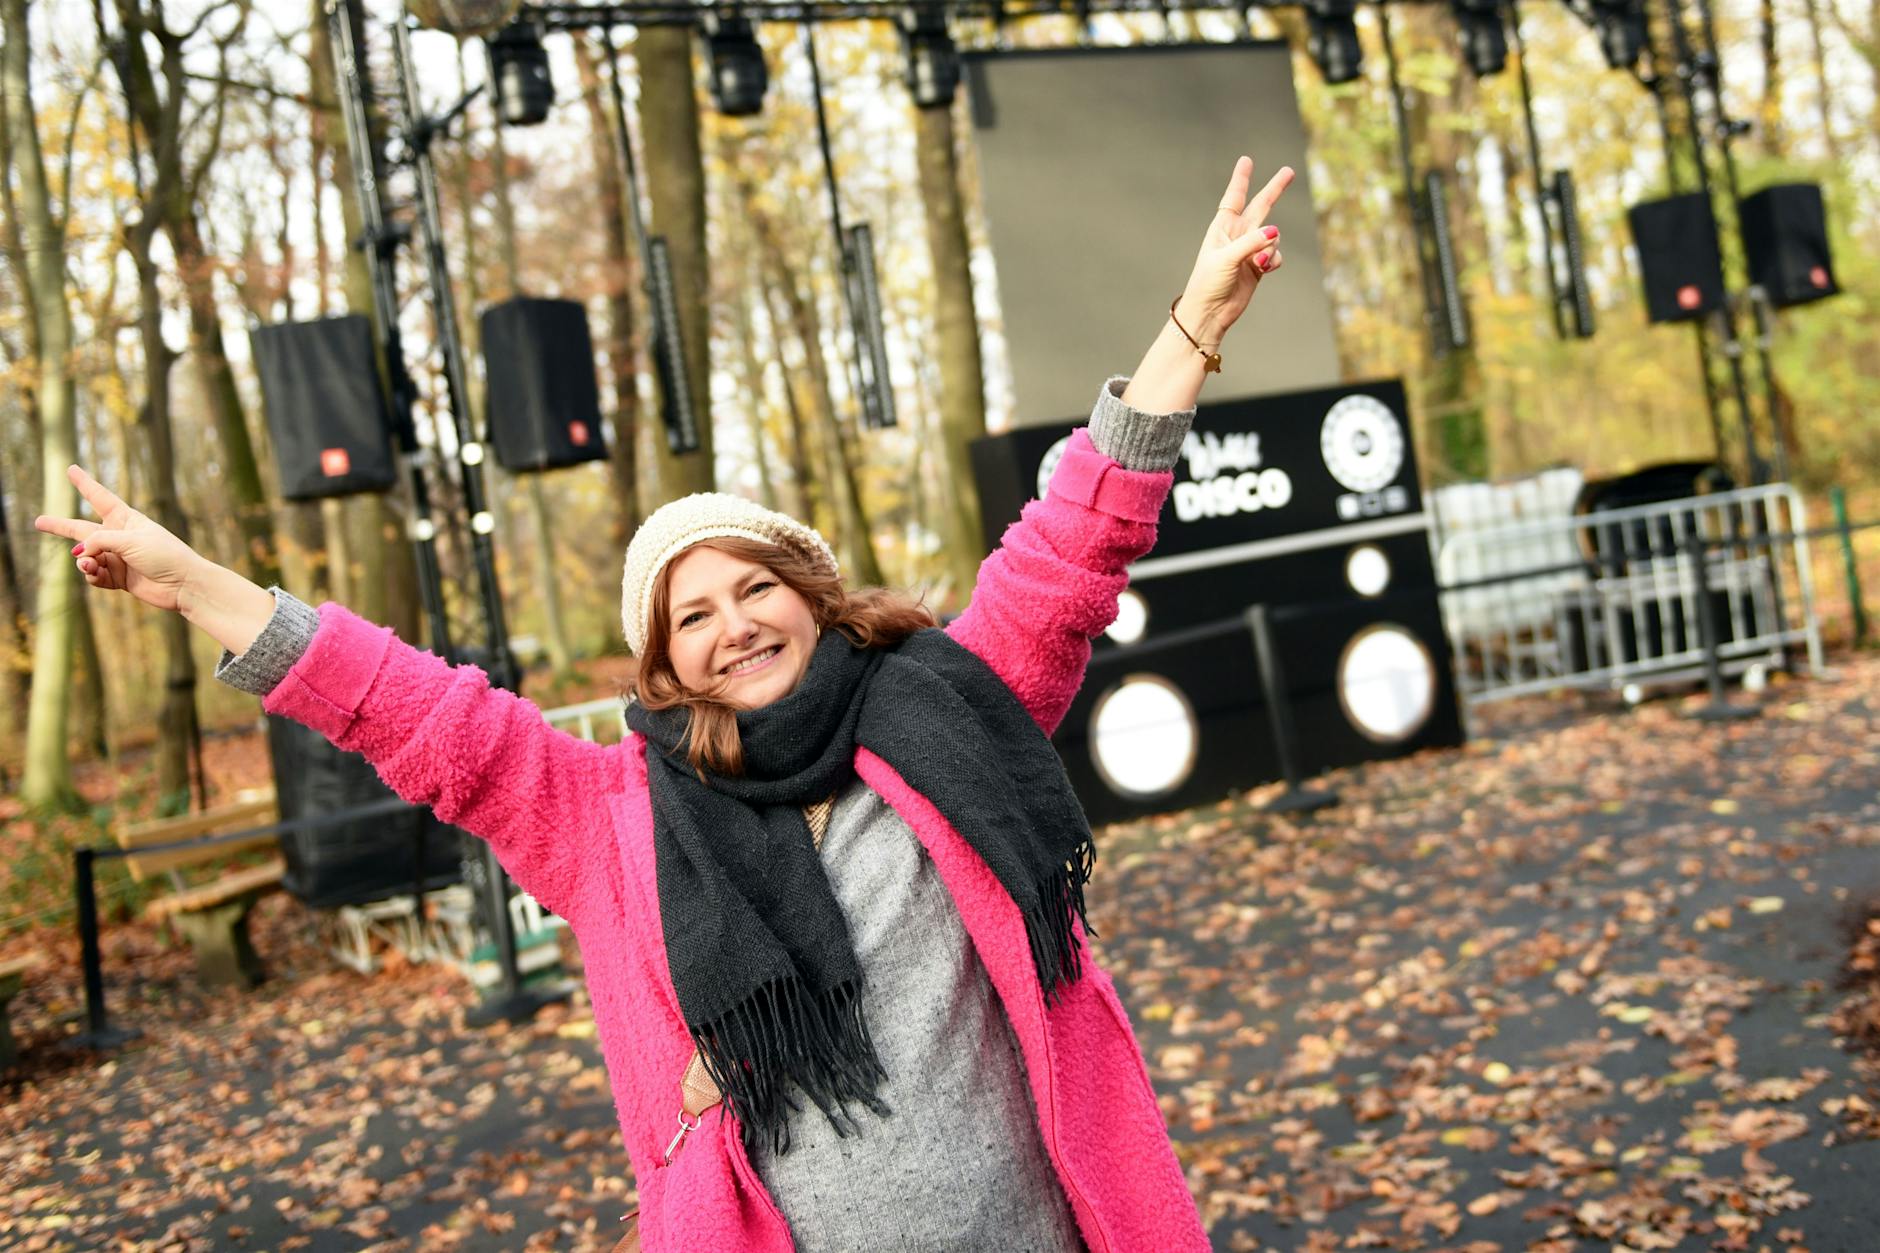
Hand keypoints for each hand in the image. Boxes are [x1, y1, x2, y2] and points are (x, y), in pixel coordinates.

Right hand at [33, 464, 206, 614]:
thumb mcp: (130, 540)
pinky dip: (92, 575)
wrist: (184, 584)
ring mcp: (118, 558)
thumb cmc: (165, 555)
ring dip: (83, 561)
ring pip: (86, 556)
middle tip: (38, 521)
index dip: (85, 483)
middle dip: (60, 526)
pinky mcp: (119, 578)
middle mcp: (119, 537)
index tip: (71, 469)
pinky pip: (95, 576)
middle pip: (82, 529)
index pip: (100, 497)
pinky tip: (94, 574)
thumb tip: (79, 554)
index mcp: (126, 519)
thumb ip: (99, 541)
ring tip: (88, 564)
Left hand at [1176, 156, 1293, 344]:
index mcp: (1222, 227)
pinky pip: (1275, 255)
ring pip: (1272, 236)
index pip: (1234, 197)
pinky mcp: (1258, 266)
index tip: (1246, 160)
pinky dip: (1273, 260)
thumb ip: (1251, 242)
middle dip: (1274, 189)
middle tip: (1288, 172)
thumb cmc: (1208, 283)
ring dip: (1270, 246)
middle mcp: (1237, 235)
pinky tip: (1264, 269)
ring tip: (1258, 262)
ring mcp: (1249, 250)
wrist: (1210, 313)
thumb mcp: (1226, 258)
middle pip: (1260, 206)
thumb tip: (1275, 230)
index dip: (1241, 178)